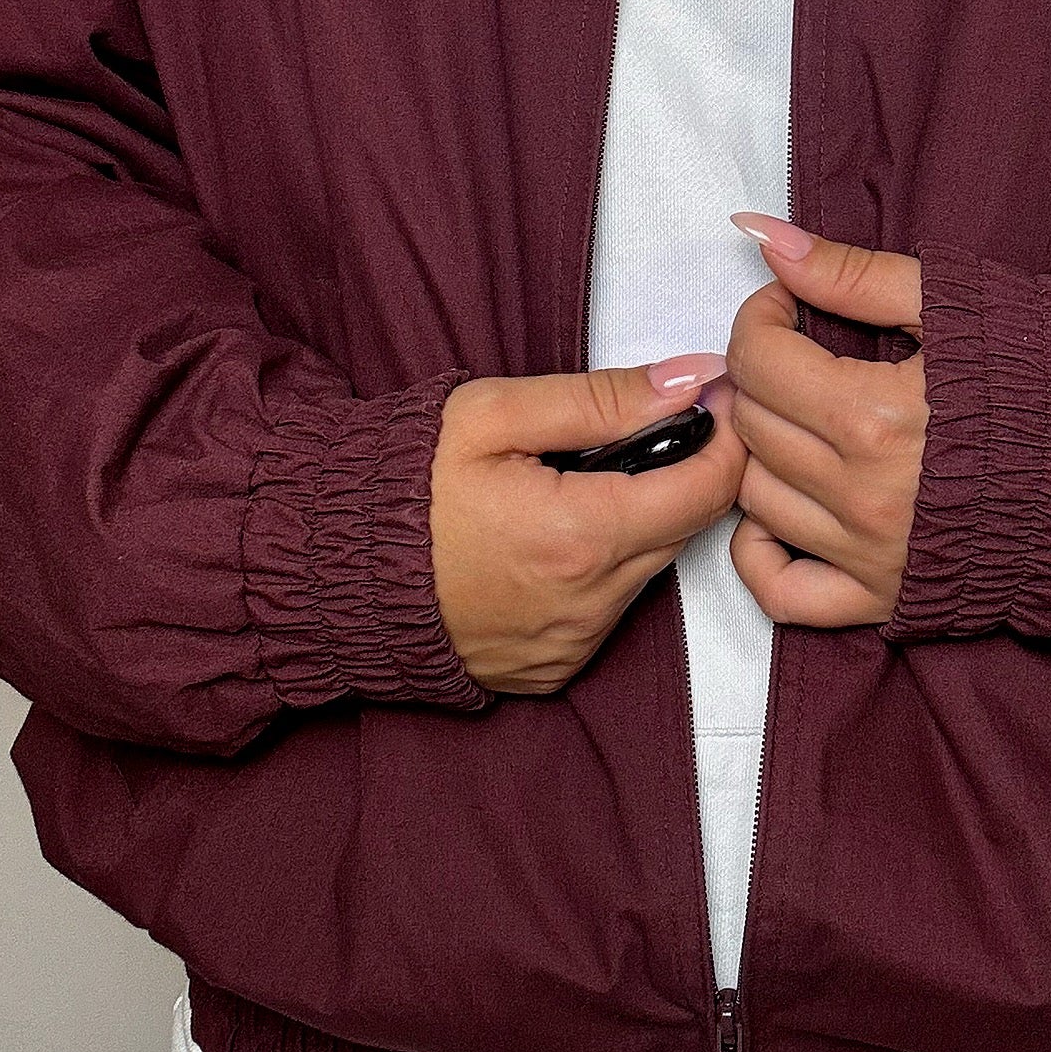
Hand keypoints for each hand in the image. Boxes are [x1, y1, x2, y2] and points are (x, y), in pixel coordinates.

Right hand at [431, 357, 746, 694]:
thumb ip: (603, 398)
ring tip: (571, 486)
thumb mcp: (495, 415)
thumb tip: (693, 379)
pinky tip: (543, 542)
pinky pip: (604, 613)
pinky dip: (595, 572)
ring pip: (644, 572)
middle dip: (677, 476)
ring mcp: (570, 647)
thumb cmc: (403, 485)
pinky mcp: (550, 671)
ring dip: (632, 525)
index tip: (714, 401)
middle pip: (682, 530)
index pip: (707, 490)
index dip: (725, 439)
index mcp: (580, 538)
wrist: (325, 571)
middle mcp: (587, 606)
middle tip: (633, 431)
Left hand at [723, 214, 927, 626]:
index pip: (758, 360)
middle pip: (752, 425)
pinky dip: (761, 551)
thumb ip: (850, 273)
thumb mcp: (949, 303)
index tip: (787, 306)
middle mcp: (864, 495)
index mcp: (875, 417)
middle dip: (761, 375)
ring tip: (804, 419)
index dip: (760, 318)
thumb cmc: (1042, 377)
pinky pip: (779, 591)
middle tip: (797, 354)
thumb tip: (764, 238)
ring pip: (755, 496)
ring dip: (763, 450)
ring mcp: (870, 554)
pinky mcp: (883, 599)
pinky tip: (782, 509)